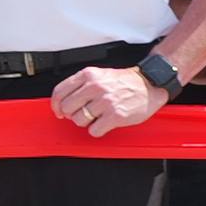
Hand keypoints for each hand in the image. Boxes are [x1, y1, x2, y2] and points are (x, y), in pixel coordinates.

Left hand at [51, 63, 166, 134]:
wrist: (150, 84)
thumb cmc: (125, 81)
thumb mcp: (99, 74)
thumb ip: (81, 84)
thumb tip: (62, 101)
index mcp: (89, 75)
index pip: (60, 92)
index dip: (55, 105)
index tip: (58, 111)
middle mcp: (95, 87)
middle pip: (67, 108)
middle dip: (72, 114)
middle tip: (82, 113)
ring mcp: (105, 102)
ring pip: (79, 120)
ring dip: (86, 122)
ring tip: (97, 116)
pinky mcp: (115, 116)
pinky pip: (94, 130)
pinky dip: (97, 130)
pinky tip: (104, 123)